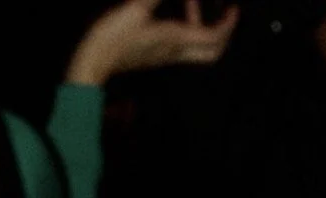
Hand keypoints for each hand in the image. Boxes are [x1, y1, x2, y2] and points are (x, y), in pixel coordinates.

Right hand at [66, 0, 238, 84]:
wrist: (92, 63)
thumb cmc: (111, 37)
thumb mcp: (136, 7)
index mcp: (175, 39)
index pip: (213, 38)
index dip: (228, 24)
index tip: (233, 7)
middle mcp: (174, 51)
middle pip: (211, 53)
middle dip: (223, 34)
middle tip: (224, 13)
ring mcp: (165, 55)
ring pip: (197, 49)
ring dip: (203, 28)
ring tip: (193, 6)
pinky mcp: (155, 54)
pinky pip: (182, 46)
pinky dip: (188, 30)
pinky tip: (177, 15)